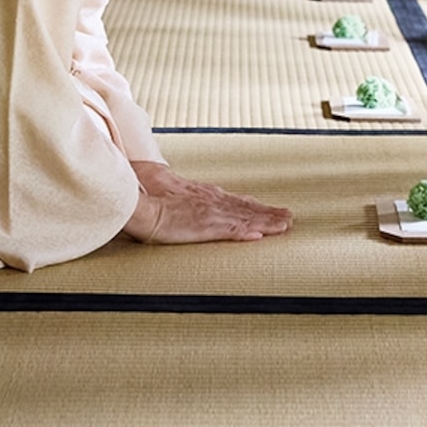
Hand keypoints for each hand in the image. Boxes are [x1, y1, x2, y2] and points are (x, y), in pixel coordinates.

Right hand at [125, 160, 292, 242]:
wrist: (137, 198)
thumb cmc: (146, 192)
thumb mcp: (166, 190)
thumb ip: (178, 195)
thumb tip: (174, 191)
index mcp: (202, 195)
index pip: (235, 201)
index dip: (254, 206)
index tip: (270, 209)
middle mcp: (211, 202)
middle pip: (246, 207)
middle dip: (268, 213)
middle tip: (289, 217)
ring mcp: (209, 213)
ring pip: (244, 218)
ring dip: (266, 222)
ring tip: (285, 226)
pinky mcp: (202, 226)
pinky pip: (228, 231)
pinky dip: (244, 233)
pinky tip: (258, 236)